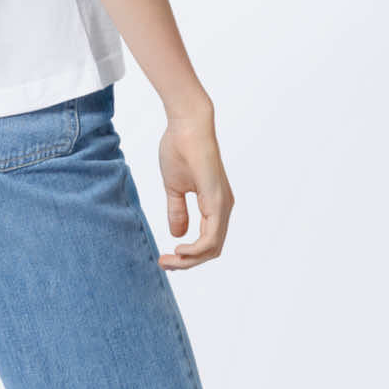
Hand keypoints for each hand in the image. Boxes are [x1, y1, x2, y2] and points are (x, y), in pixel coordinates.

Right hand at [155, 111, 234, 270]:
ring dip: (190, 260)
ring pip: (213, 247)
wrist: (186, 124)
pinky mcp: (218, 200)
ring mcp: (222, 205)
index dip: (187, 255)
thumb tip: (178, 234)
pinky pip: (212, 236)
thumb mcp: (174, 186)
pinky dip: (197, 249)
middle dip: (187, 263)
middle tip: (164, 264)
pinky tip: (181, 250)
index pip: (206, 241)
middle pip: (211, 250)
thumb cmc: (180, 148)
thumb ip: (178, 210)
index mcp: (214, 205)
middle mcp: (223, 208)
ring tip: (169, 261)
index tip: (165, 257)